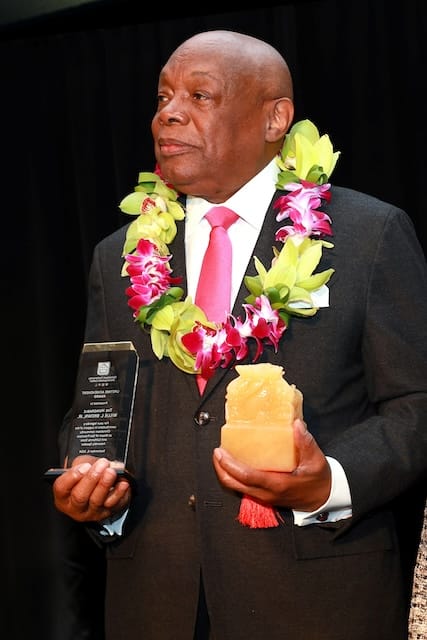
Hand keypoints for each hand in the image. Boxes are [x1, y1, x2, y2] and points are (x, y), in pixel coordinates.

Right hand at [52, 456, 131, 521]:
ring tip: (111, 472)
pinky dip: (119, 492)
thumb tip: (96, 463)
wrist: (99, 486)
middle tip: (102, 464)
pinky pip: (113, 504)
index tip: (85, 466)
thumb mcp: (79, 466)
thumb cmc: (85, 476)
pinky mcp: (107, 513)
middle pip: (80, 496)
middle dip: (92, 478)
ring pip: (96, 501)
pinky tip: (122, 483)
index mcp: (63, 495)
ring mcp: (91, 512)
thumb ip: (84, 463)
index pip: (61, 488)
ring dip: (105, 484)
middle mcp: (75, 507)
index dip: (72, 476)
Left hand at [212, 418, 330, 511]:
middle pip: (234, 485)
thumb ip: (305, 442)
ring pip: (236, 488)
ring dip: (225, 473)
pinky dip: (233, 476)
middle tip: (217, 452)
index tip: (220, 452)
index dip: (230, 465)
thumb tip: (296, 424)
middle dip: (221, 469)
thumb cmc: (318, 479)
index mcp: (277, 484)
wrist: (322, 498)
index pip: (247, 477)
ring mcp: (264, 496)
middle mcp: (267, 493)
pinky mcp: (263, 495)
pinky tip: (233, 462)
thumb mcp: (316, 459)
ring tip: (221, 456)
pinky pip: (242, 487)